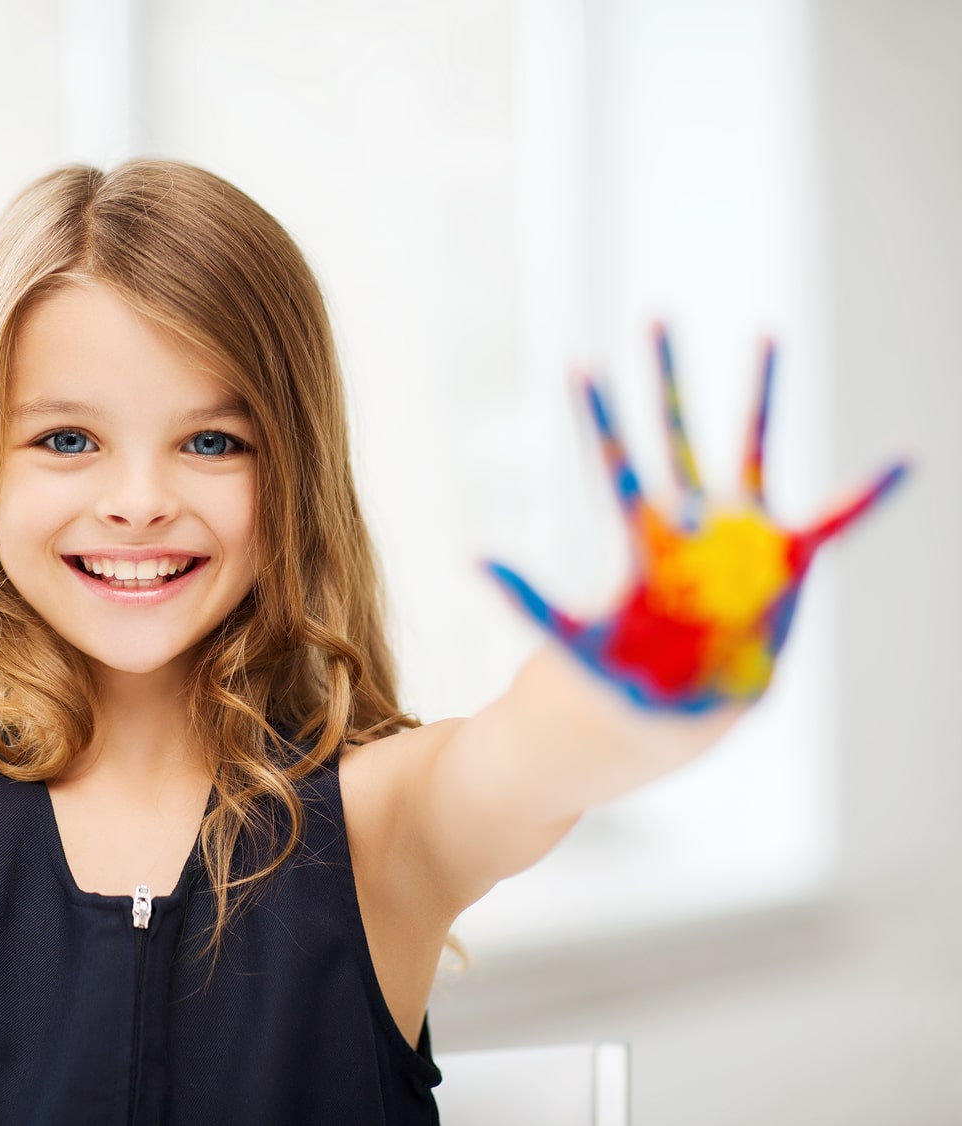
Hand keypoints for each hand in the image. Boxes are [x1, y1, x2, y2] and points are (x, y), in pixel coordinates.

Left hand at [486, 325, 906, 712]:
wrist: (677, 716)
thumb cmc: (621, 680)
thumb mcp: (569, 643)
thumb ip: (526, 599)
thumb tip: (466, 556)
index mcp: (640, 540)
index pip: (614, 463)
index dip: (597, 415)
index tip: (578, 363)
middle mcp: (688, 525)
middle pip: (676, 435)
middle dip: (666, 379)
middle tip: (653, 314)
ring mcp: (738, 539)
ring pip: (749, 449)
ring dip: (757, 394)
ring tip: (764, 332)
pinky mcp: (787, 563)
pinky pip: (838, 519)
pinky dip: (870, 493)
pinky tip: (905, 458)